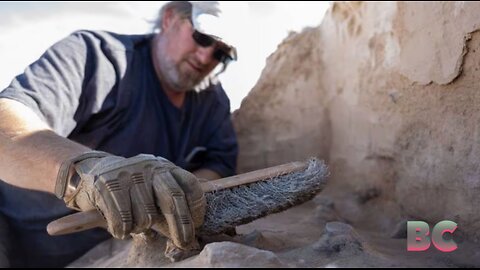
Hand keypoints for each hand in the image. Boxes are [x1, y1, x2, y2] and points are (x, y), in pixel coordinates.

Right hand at [55, 152, 205, 249]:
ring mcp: (128, 174)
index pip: (188, 184)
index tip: (197, 224)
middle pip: (172, 198)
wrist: (90, 172)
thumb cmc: (130, 191)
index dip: (196, 206)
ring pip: (146, 216)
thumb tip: (186, 236)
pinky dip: (122, 231)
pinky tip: (120, 228)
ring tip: (134, 224)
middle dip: (181, 225)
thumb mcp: (151, 191)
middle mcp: (149, 167)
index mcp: (164, 167)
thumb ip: (167, 208)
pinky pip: (123, 220)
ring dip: (142, 228)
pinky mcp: (107, 184)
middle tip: (184, 243)